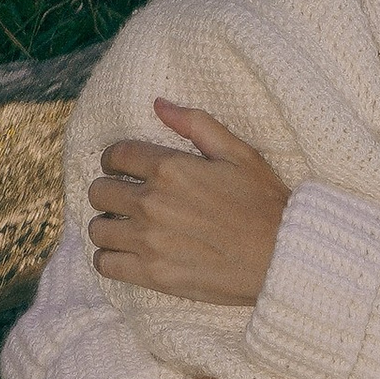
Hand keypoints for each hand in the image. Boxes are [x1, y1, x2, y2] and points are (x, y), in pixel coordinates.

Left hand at [87, 101, 290, 305]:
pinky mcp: (153, 274)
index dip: (114, 160)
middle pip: (98, 191)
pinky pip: (105, 264)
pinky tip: (125, 255)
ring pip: (97, 229)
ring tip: (125, 228)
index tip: (121, 169)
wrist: (283, 257)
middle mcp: (153, 203)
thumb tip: (158, 104)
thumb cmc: (265, 204)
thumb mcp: (239, 153)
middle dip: (109, 192)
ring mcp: (150, 241)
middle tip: (124, 200)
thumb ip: (196, 124)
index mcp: (171, 168)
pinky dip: (109, 258)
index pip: (115, 155)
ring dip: (108, 226)